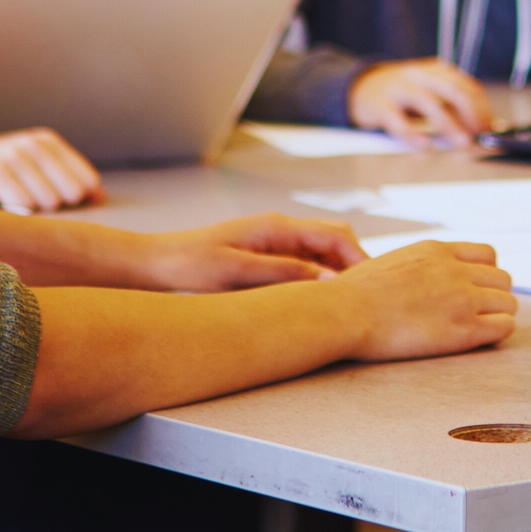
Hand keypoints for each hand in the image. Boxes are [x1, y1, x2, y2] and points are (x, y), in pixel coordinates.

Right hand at [0, 128, 104, 213]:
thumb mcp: (29, 175)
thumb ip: (64, 183)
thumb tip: (101, 197)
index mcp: (48, 142)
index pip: (88, 183)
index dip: (74, 203)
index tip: (46, 203)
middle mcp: (34, 143)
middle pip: (72, 195)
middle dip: (52, 208)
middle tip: (21, 202)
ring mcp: (14, 154)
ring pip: (49, 203)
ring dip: (27, 213)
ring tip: (5, 200)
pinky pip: (24, 206)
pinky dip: (11, 214)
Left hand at [135, 212, 370, 292]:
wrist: (156, 263)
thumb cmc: (190, 265)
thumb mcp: (237, 272)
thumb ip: (284, 274)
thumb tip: (330, 280)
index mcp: (277, 227)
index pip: (336, 235)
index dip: (360, 259)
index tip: (374, 287)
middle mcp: (280, 229)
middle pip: (335, 240)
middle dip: (355, 265)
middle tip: (368, 299)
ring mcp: (274, 242)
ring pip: (322, 254)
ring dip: (338, 273)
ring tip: (348, 305)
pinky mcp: (267, 255)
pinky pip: (304, 264)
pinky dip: (319, 279)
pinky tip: (318, 302)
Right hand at [326, 240, 516, 360]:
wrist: (346, 311)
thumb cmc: (356, 293)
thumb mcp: (393, 261)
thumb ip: (418, 266)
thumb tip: (419, 279)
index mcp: (437, 251)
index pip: (488, 254)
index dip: (485, 274)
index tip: (475, 289)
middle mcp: (456, 271)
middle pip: (502, 279)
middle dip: (494, 295)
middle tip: (478, 313)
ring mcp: (462, 299)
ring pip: (508, 303)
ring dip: (498, 314)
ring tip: (480, 328)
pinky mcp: (463, 330)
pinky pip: (504, 327)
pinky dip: (498, 332)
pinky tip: (480, 339)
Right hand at [347, 58, 493, 146]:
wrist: (361, 87)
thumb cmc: (403, 94)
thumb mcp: (430, 92)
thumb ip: (454, 106)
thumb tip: (484, 127)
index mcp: (436, 71)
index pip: (467, 87)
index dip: (483, 108)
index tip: (491, 129)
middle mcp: (420, 76)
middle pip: (453, 91)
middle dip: (472, 114)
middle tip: (481, 136)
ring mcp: (399, 89)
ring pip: (429, 104)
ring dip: (450, 125)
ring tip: (462, 142)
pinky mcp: (380, 106)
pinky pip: (398, 121)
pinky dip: (413, 134)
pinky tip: (424, 145)